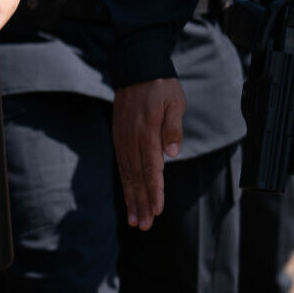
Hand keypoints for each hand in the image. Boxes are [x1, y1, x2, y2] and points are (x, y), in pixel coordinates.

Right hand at [114, 77, 183, 230]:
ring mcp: (122, 136)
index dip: (153, 191)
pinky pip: (121, 162)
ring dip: (131, 197)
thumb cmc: (161, 86)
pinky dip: (125, 181)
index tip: (156, 210)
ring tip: (134, 218)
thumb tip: (171, 152)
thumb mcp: (175, 102)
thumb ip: (172, 127)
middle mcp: (131, 137)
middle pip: (136, 176)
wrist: (137, 67)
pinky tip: (129, 193)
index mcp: (146, 131)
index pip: (150, 167)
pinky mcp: (118, 134)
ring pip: (126, 172)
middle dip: (140, 202)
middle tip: (143, 225)